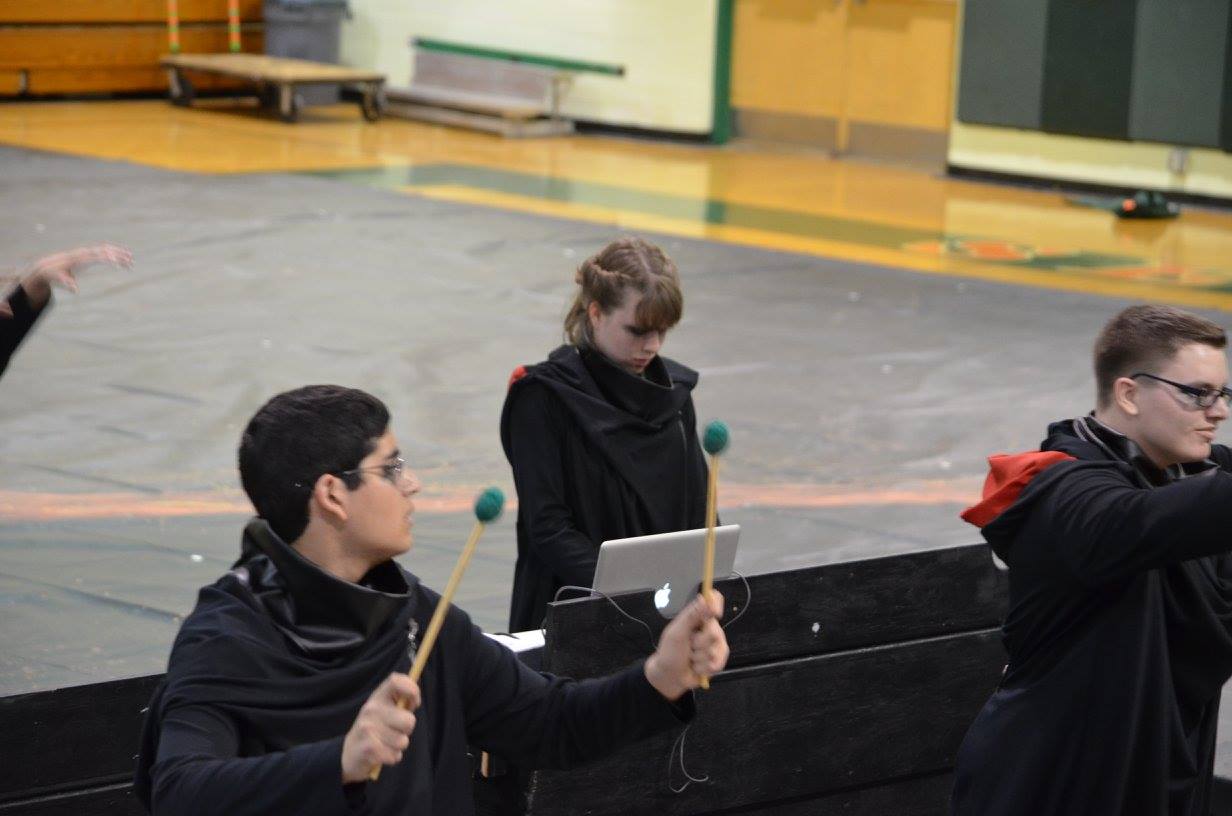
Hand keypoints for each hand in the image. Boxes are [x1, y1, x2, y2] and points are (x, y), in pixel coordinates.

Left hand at [18, 243, 132, 308]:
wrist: (48, 266)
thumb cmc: (55, 274)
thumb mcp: (59, 279)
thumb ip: (67, 283)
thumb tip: (75, 289)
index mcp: (80, 259)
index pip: (97, 256)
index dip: (108, 258)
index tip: (119, 262)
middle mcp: (85, 253)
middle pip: (104, 251)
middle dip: (118, 255)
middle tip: (131, 261)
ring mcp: (87, 253)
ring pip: (106, 249)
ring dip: (119, 253)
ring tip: (132, 259)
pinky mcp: (88, 255)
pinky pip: (104, 251)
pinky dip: (114, 253)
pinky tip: (123, 258)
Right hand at [340, 673, 419, 783]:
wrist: (348, 754)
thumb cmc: (374, 730)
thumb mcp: (383, 711)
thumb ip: (399, 704)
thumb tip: (415, 701)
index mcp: (377, 698)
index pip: (396, 681)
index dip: (412, 689)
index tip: (414, 704)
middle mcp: (371, 710)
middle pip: (409, 721)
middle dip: (406, 731)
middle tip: (393, 732)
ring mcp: (367, 729)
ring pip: (403, 741)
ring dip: (398, 747)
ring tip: (385, 744)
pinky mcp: (368, 749)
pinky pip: (395, 755)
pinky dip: (392, 758)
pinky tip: (381, 755)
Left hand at [644, 591, 728, 700]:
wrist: (670, 677)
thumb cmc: (670, 652)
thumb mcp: (677, 632)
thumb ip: (692, 616)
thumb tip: (705, 598)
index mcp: (698, 617)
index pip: (714, 600)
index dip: (717, 604)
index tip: (714, 614)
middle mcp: (709, 628)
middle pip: (715, 630)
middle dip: (698, 643)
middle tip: (688, 646)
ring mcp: (716, 644)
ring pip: (716, 649)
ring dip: (699, 658)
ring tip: (691, 658)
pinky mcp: (719, 659)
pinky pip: (718, 663)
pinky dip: (704, 668)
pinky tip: (696, 668)